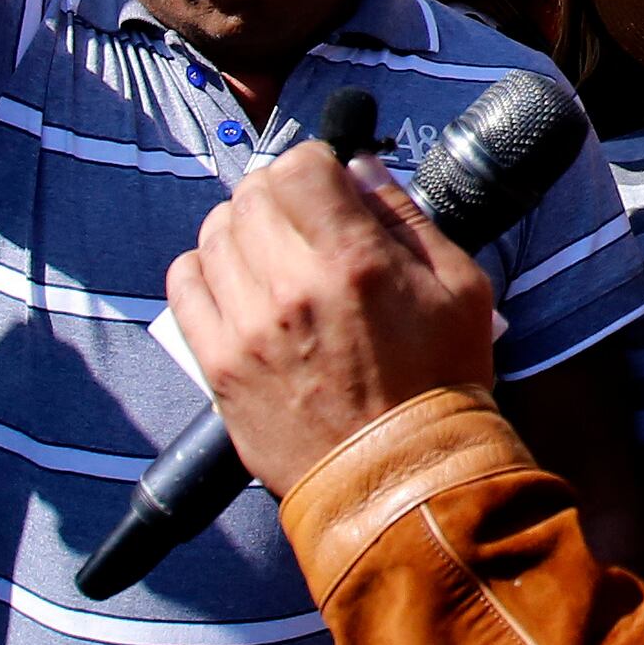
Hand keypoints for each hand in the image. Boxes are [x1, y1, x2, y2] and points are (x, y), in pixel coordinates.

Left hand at [166, 134, 501, 493]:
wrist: (399, 481)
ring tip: (273, 253)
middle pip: (250, 194)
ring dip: (242, 229)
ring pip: (213, 233)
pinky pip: (184, 286)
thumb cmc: (439, 385)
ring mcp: (246, 329)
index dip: (315, 163)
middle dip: (279, 194)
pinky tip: (237, 283)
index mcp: (353, 261)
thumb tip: (359, 169)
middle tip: (306, 219)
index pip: (299, 166)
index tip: (329, 182)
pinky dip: (204, 269)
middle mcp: (290, 287)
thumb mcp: (460, 288)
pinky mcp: (219, 366)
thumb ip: (406, 218)